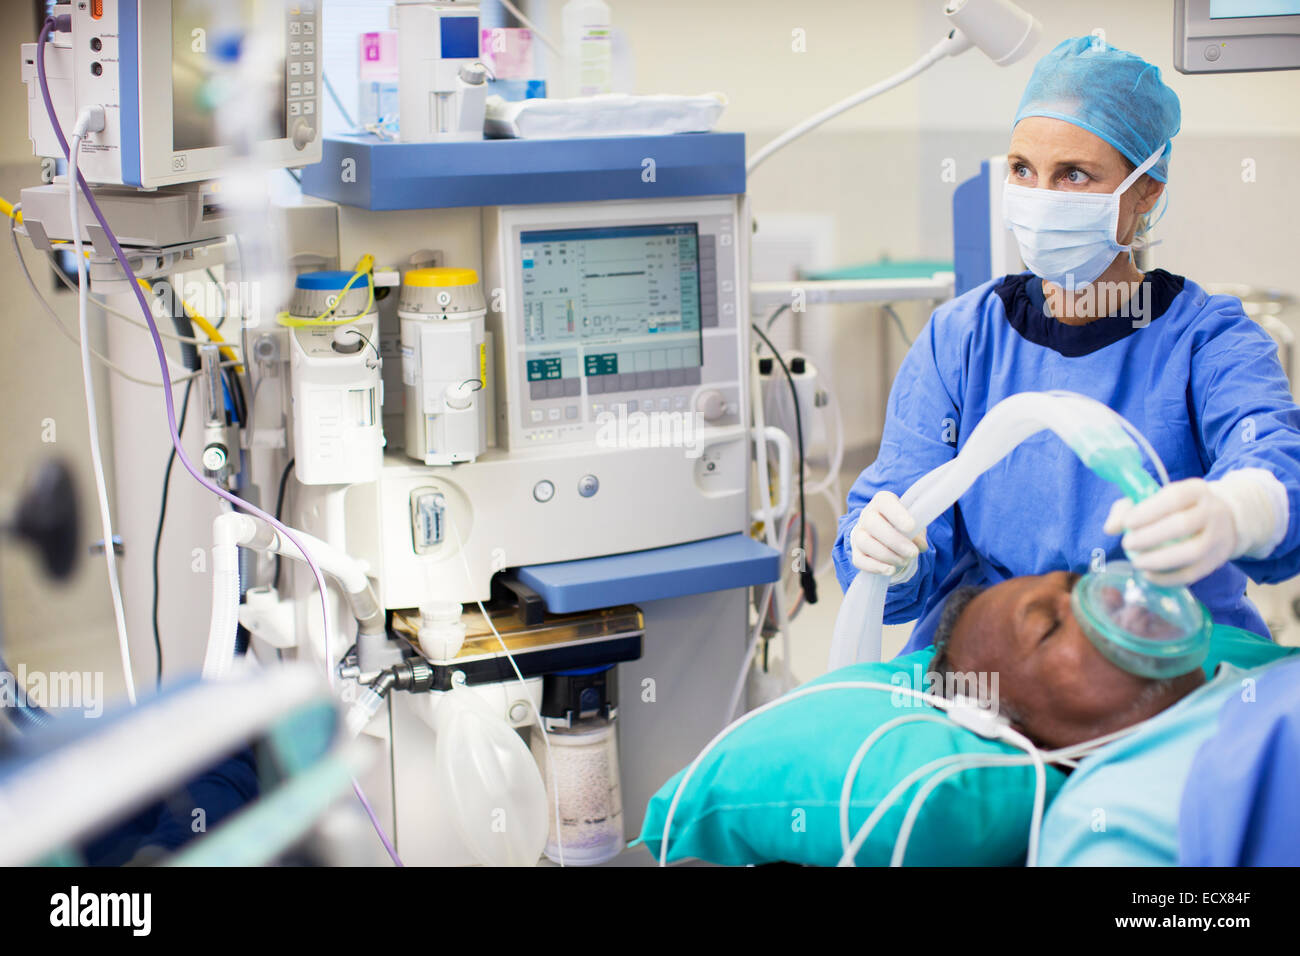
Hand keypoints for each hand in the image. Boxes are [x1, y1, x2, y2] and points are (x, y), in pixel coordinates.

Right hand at [850, 491, 927, 582]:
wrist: (884, 534)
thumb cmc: (902, 526)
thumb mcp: (914, 525)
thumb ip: (918, 533)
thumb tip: (920, 545)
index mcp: (882, 502)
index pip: (885, 502)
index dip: (897, 514)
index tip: (911, 527)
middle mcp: (867, 515)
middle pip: (873, 524)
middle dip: (895, 541)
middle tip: (913, 553)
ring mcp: (858, 533)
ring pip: (865, 542)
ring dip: (886, 555)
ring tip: (904, 562)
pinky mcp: (856, 551)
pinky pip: (859, 560)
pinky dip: (875, 567)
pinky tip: (890, 570)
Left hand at [1104, 478, 1237, 586]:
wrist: (1222, 521)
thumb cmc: (1177, 508)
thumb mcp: (1155, 499)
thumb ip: (1128, 508)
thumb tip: (1109, 528)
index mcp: (1195, 490)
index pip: (1174, 497)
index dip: (1149, 511)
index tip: (1128, 523)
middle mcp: (1212, 511)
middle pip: (1183, 524)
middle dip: (1150, 536)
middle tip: (1127, 544)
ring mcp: (1217, 538)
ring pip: (1191, 551)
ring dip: (1159, 560)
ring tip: (1136, 562)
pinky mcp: (1215, 561)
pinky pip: (1193, 573)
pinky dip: (1168, 578)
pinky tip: (1148, 576)